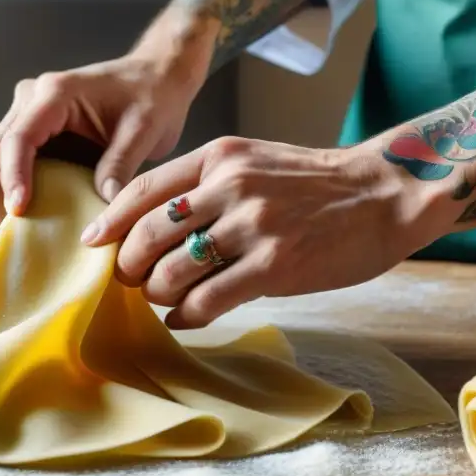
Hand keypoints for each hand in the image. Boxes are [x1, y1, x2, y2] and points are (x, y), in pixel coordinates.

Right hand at [0, 53, 205, 236]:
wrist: (156, 78)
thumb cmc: (153, 97)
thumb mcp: (144, 131)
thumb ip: (120, 166)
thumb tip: (100, 213)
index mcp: (56, 93)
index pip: (18, 138)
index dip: (13, 177)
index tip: (18, 213)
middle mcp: (31, 101)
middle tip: (5, 241)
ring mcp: (26, 117)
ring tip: (10, 239)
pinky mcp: (31, 135)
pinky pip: (5, 167)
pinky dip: (6, 196)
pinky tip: (21, 226)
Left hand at [80, 136, 444, 328]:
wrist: (384, 194)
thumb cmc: (314, 184)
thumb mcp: (253, 163)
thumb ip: (205, 186)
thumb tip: (154, 228)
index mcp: (219, 157)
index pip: (143, 189)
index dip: (109, 220)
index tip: (91, 242)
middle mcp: (229, 186)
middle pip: (148, 233)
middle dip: (128, 264)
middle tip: (129, 279)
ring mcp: (252, 225)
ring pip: (172, 272)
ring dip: (156, 294)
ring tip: (162, 299)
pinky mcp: (275, 265)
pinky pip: (208, 300)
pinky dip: (186, 315)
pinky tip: (186, 318)